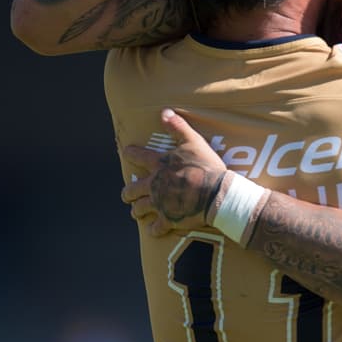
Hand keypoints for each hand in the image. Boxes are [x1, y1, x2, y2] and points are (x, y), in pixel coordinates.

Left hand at [121, 108, 226, 235]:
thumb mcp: (193, 141)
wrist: (216, 193)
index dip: (130, 153)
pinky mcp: (169, 219)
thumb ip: (177, 126)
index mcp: (159, 165)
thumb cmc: (206, 166)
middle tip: (126, 194)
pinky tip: (154, 230)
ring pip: (140, 209)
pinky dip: (154, 229)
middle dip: (127, 192)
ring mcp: (160, 203)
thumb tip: (164, 111)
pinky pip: (157, 227)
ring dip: (136, 210)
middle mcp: (154, 185)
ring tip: (135, 212)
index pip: (139, 156)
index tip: (125, 152)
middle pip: (132, 189)